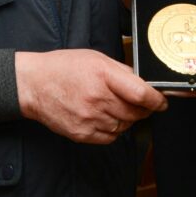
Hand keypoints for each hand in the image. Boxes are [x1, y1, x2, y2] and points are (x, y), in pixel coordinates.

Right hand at [16, 48, 166, 142]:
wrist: (32, 85)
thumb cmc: (63, 68)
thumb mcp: (95, 59)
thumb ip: (121, 71)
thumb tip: (143, 82)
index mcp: (103, 75)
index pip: (140, 93)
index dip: (157, 100)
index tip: (162, 101)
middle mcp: (97, 99)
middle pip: (135, 112)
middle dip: (144, 109)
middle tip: (143, 104)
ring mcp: (89, 119)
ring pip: (125, 126)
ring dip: (128, 119)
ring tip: (118, 107)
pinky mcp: (81, 134)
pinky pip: (110, 137)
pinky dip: (114, 130)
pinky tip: (107, 118)